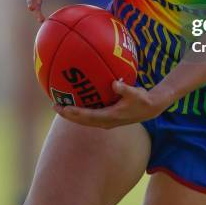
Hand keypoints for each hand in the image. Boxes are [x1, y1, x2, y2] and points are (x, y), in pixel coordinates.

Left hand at [53, 80, 169, 128]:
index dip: (75, 113)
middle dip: (68, 114)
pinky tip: (75, 102)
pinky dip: (80, 111)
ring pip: (84, 120)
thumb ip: (125, 89)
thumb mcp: (136, 93)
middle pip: (82, 121)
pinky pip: (90, 116)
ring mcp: (106, 121)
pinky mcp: (107, 118)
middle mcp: (106, 121)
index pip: (88, 116)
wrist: (150, 108)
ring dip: (72, 115)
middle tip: (55, 105)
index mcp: (110, 116)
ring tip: (60, 106)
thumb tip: (115, 83)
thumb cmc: (142, 99)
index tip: (64, 107)